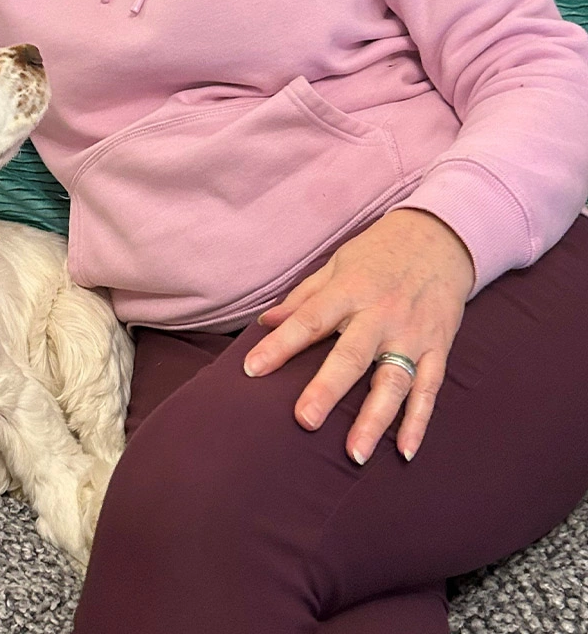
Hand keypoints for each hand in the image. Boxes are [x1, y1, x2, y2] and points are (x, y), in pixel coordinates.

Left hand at [242, 208, 475, 463]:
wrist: (440, 238)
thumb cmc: (377, 253)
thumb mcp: (336, 265)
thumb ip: (303, 298)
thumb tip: (265, 323)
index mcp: (349, 290)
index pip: (308, 321)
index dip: (280, 346)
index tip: (252, 370)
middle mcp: (380, 314)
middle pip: (351, 356)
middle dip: (327, 390)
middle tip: (304, 421)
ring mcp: (412, 334)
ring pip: (393, 381)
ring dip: (375, 419)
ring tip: (354, 453)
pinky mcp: (438, 348)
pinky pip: (429, 390)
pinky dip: (418, 422)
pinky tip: (404, 451)